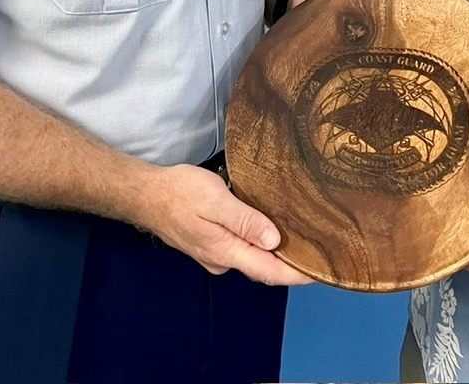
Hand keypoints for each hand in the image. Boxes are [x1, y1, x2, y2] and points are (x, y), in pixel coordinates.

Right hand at [133, 163, 312, 283]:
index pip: (269, 272)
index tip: (323, 270)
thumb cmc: (179, 193)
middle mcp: (222, 260)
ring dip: (275, 252)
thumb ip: (245, 221)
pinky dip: (258, 243)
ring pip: (251, 257)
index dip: (297, 274)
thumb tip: (274, 241)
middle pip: (263, 267)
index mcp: (226, 252)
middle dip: (291, 263)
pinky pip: (240, 248)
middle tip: (319, 249)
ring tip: (301, 236)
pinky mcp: (209, 244)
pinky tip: (269, 227)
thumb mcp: (215, 200)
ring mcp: (214, 254)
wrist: (146, 195)